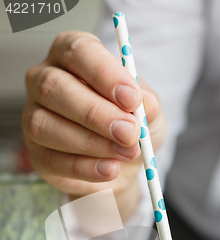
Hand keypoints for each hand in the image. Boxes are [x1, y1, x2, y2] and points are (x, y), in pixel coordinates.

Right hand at [22, 31, 165, 217]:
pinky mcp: (37, 153)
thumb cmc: (130, 124)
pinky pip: (51, 160)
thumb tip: (146, 103)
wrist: (123, 163)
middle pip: (54, 87)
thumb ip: (147, 105)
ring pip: (45, 125)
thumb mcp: (148, 111)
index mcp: (73, 54)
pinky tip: (110, 169)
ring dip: (91, 143)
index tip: (132, 98)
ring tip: (126, 153)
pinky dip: (85, 168)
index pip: (78, 52)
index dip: (104, 74)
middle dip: (96, 113)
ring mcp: (33, 116)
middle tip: (129, 132)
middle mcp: (45, 79)